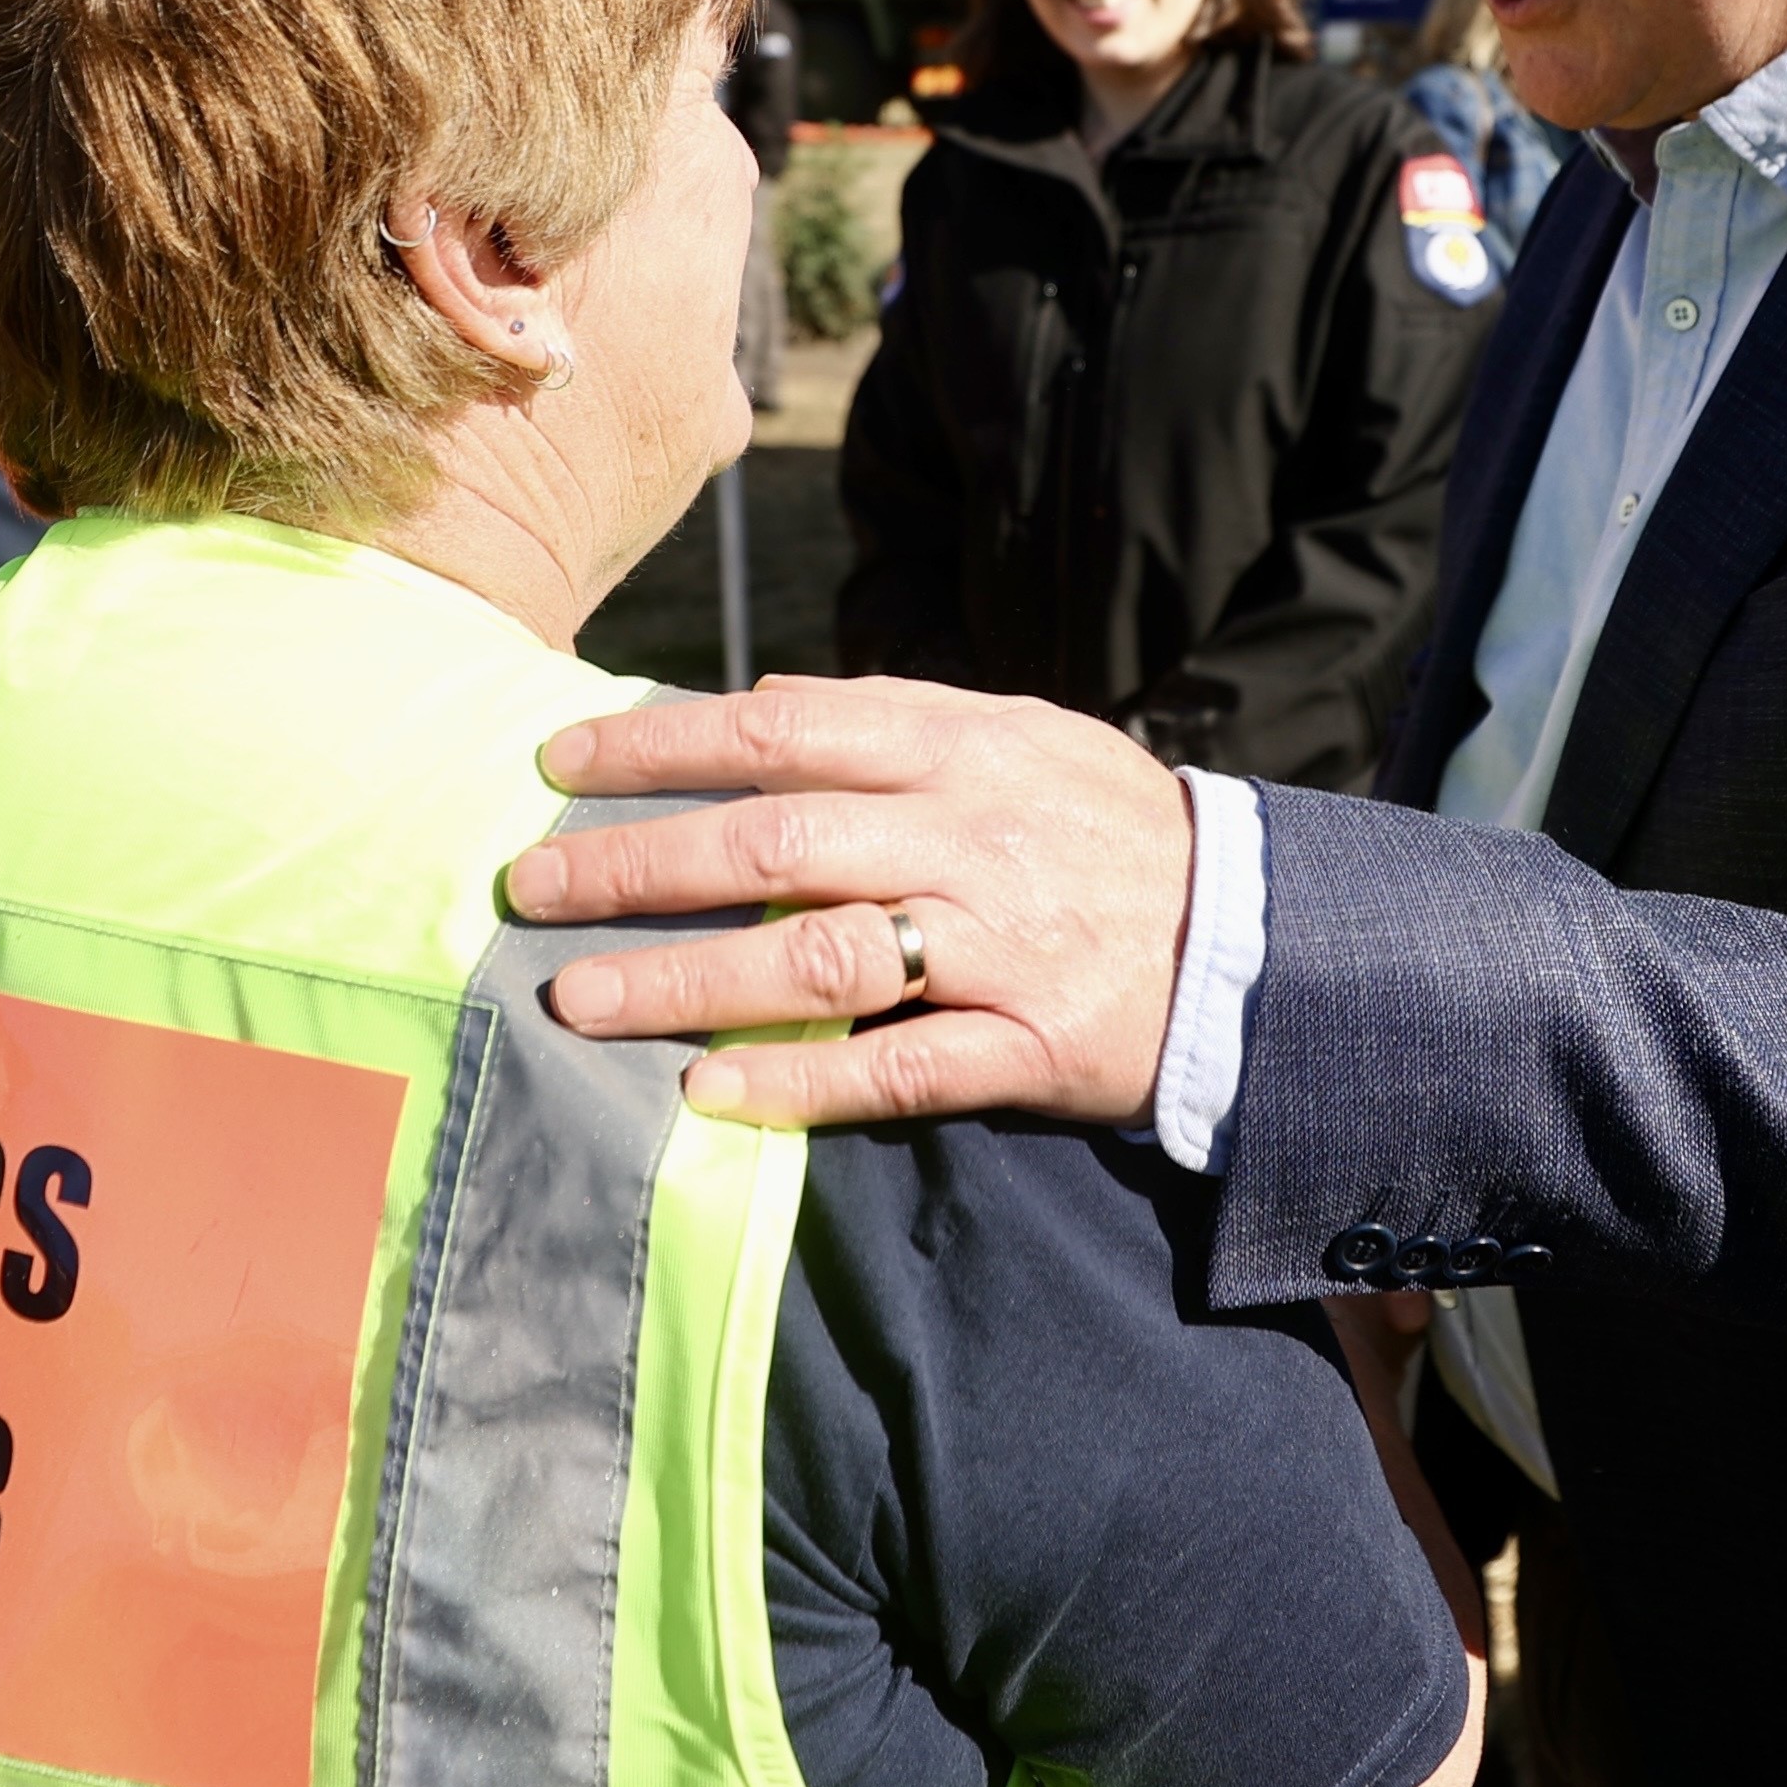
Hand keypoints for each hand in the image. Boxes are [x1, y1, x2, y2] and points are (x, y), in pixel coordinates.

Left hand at [511, 678, 1191, 1129]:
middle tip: (530, 888)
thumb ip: (891, 716)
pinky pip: (901, 1068)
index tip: (558, 762)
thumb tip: (763, 694)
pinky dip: (801, 1084)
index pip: (780, 729)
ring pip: (818, 959)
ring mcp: (999, 945)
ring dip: (685, 979)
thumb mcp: (1017, 736)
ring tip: (578, 1001)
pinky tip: (708, 1093)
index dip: (660, 746)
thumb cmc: (1106, 828)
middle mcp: (968, 836)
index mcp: (959, 746)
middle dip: (636, 867)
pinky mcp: (1030, 1044)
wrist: (1256, 935)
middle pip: (774, 843)